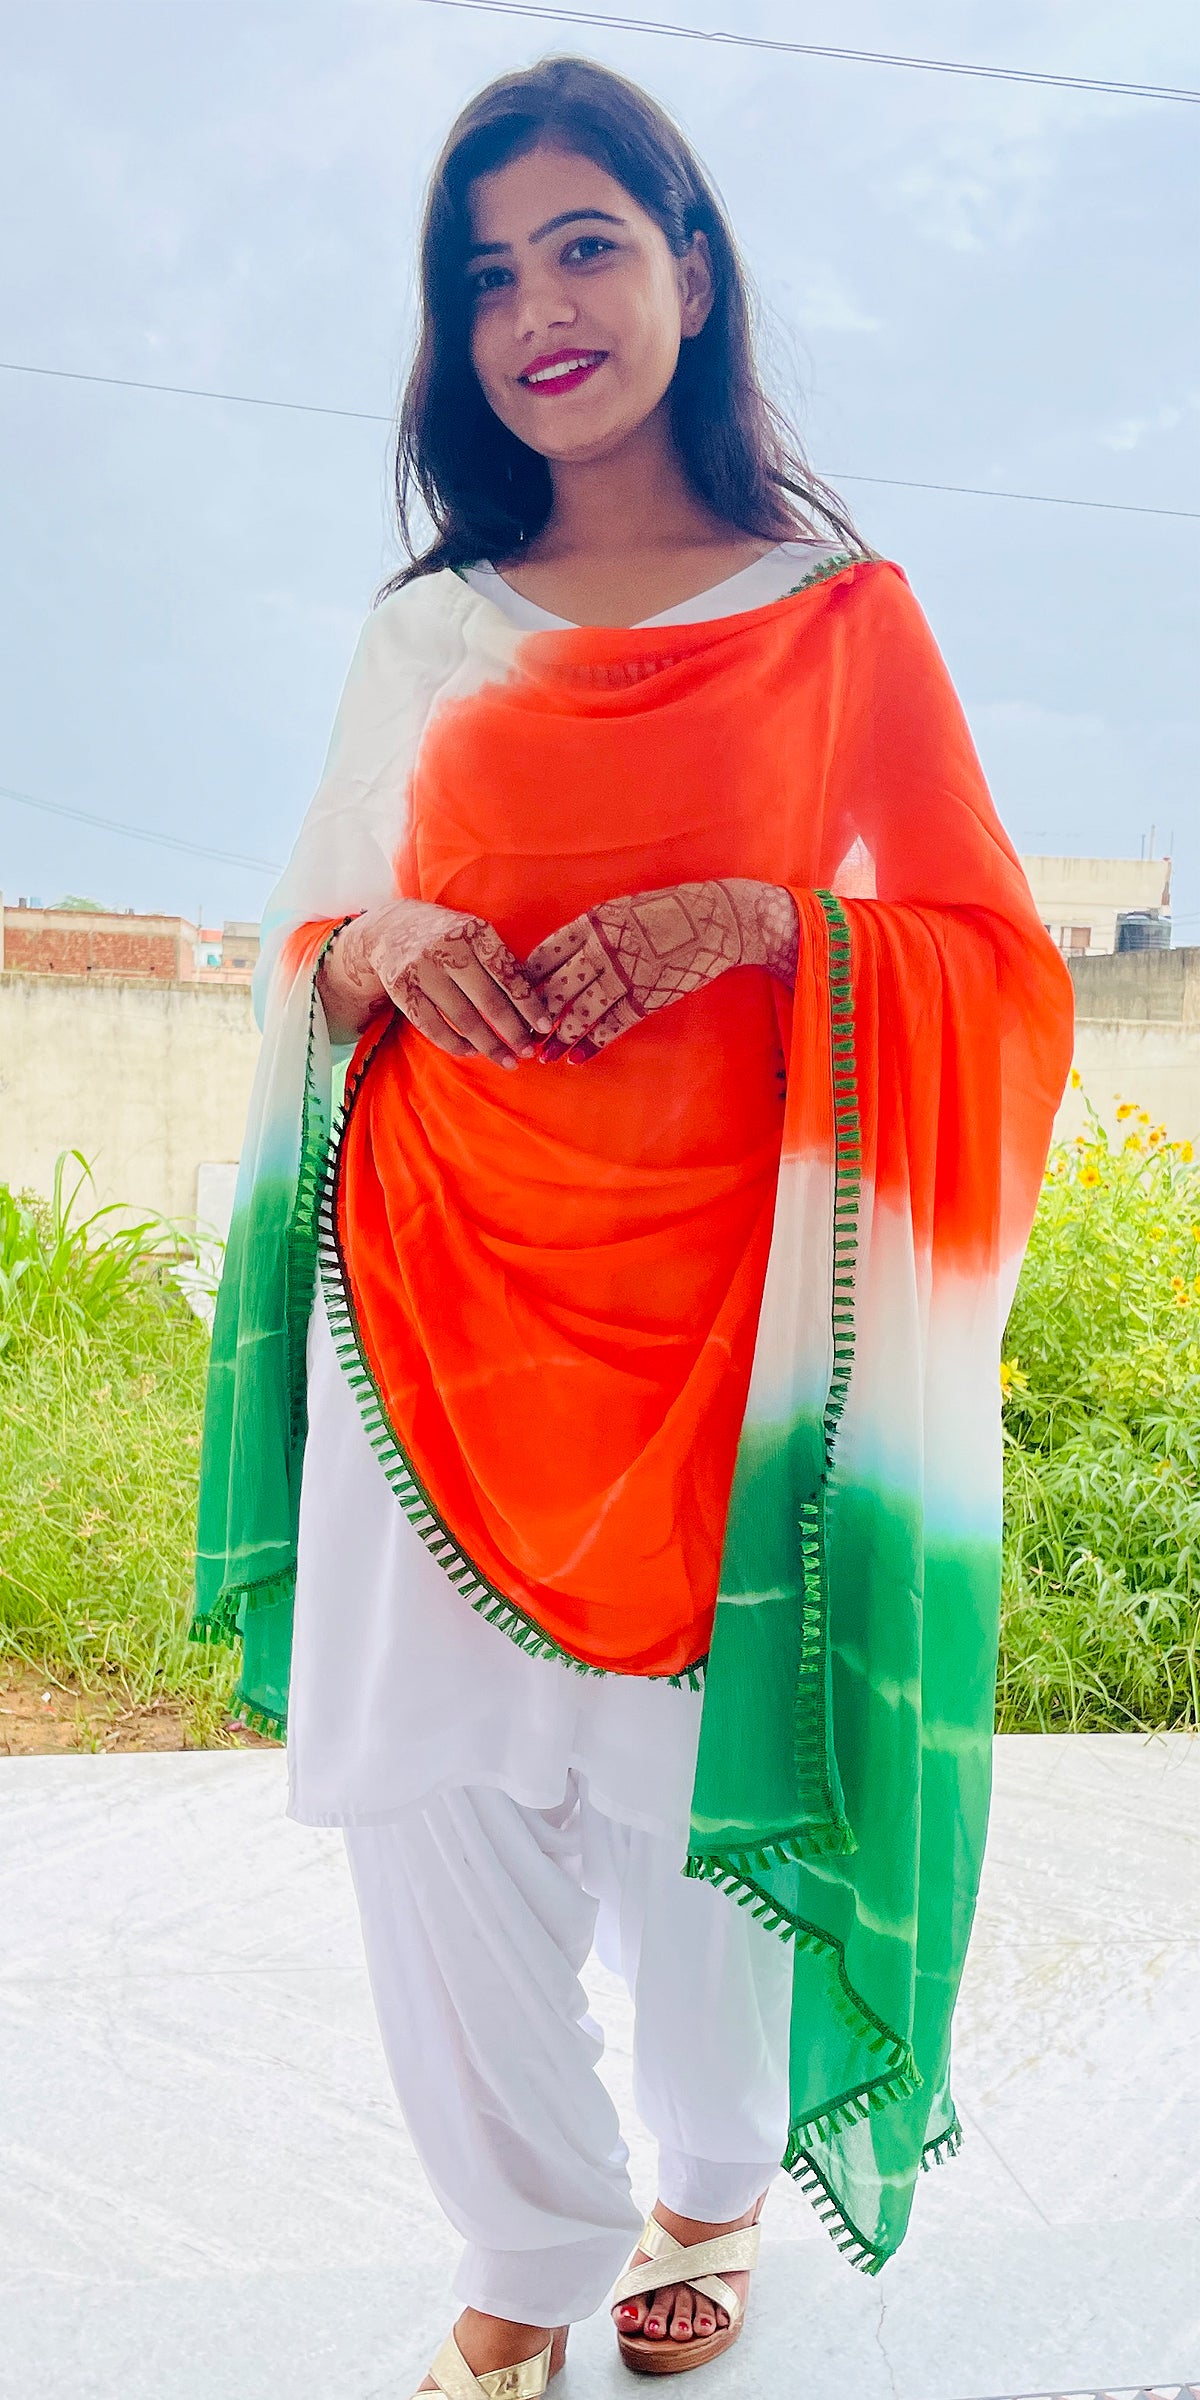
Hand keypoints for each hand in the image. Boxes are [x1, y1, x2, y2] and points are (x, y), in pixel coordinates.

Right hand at [317, 899, 551, 1066]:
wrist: (389, 928)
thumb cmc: (447, 936)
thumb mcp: (473, 934)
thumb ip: (499, 961)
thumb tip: (534, 1006)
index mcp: (474, 931)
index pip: (508, 974)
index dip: (529, 1004)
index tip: (546, 1027)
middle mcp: (447, 948)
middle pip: (487, 1000)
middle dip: (512, 1031)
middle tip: (527, 1053)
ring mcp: (422, 968)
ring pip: (461, 1018)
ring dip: (487, 1045)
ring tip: (505, 1060)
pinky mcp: (401, 988)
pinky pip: (432, 1026)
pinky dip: (454, 1044)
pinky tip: (471, 1052)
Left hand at [527, 880, 798, 1061]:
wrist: (715, 920)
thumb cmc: (665, 912)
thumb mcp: (621, 909)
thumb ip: (591, 931)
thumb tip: (562, 957)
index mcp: (593, 923)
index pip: (545, 955)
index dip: (526, 981)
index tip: (515, 999)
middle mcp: (604, 948)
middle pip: (557, 988)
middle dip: (535, 1016)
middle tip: (521, 1036)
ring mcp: (625, 974)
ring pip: (581, 1012)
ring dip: (561, 1037)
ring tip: (545, 1056)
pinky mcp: (647, 996)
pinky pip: (613, 1025)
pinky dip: (594, 1044)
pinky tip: (579, 1058)